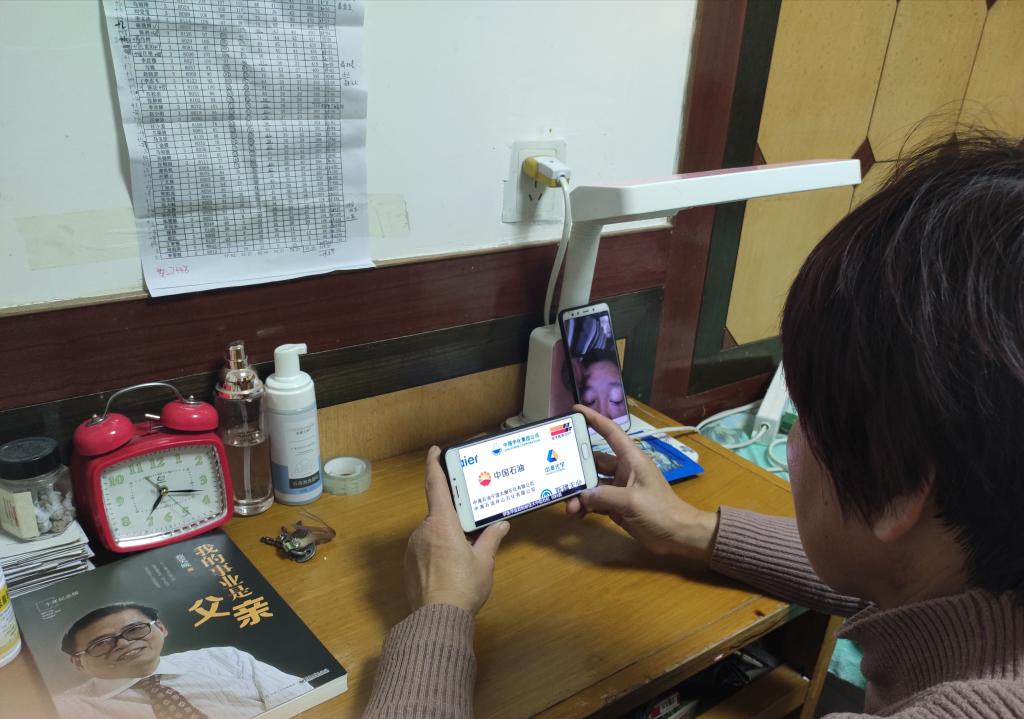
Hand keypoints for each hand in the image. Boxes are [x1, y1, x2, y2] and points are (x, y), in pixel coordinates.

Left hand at [405, 446, 510, 615]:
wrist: (436, 618)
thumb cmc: (463, 586)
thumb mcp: (484, 562)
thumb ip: (491, 539)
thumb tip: (501, 524)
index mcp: (442, 523)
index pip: (436, 485)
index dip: (434, 465)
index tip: (435, 450)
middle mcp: (423, 530)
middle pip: (439, 516)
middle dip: (453, 521)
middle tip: (471, 532)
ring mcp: (412, 548)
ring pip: (432, 534)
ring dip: (446, 539)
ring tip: (463, 559)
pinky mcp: (408, 564)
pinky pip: (424, 550)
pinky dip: (436, 553)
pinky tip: (450, 570)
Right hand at [566, 405, 719, 563]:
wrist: (678, 535)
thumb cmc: (661, 511)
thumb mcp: (633, 501)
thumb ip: (605, 496)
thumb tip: (582, 495)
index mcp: (632, 459)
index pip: (611, 433)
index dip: (594, 419)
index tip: (576, 410)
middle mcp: (624, 470)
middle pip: (594, 462)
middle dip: (577, 469)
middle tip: (559, 475)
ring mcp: (619, 488)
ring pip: (592, 485)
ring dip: (580, 493)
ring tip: (569, 507)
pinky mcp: (617, 505)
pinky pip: (596, 501)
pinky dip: (585, 506)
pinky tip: (577, 514)